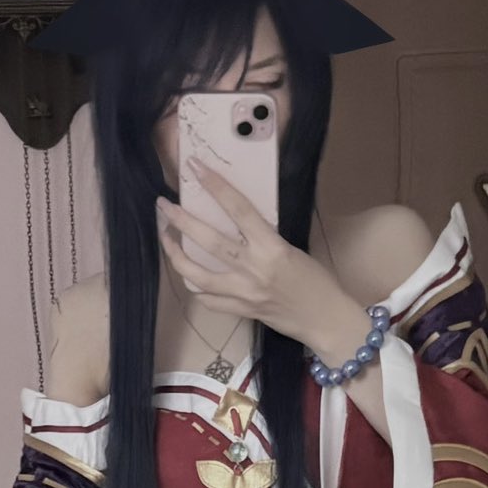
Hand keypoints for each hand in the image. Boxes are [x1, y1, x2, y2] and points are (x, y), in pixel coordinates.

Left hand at [157, 160, 349, 348]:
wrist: (324, 320)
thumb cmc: (316, 281)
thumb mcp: (292, 249)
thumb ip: (264, 238)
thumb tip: (238, 223)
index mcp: (271, 247)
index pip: (237, 208)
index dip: (214, 185)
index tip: (195, 167)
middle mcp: (253, 269)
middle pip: (208, 240)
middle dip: (181, 220)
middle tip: (163, 205)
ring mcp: (243, 293)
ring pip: (197, 274)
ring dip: (176, 255)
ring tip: (167, 239)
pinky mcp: (240, 312)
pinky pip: (208, 300)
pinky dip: (195, 286)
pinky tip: (190, 275)